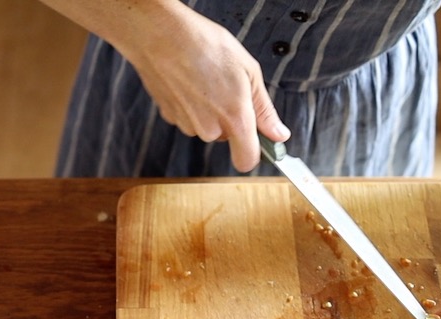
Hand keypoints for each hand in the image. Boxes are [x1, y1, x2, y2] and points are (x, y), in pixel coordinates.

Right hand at [126, 11, 288, 171]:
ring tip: (206, 79)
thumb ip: (264, 110)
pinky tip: (189, 81)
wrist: (161, 34)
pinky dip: (191, 105)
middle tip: (227, 87)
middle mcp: (209, 128)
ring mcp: (186, 124)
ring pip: (206, 127)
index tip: (257, 141)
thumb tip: (279, 134)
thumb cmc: (205, 45)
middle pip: (226, 138)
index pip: (246, 160)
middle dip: (230, 119)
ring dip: (209, 110)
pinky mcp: (169, 117)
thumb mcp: (249, 71)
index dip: (253, 153)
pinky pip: (188, 118)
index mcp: (235, 118)